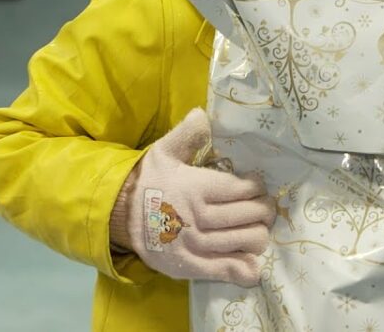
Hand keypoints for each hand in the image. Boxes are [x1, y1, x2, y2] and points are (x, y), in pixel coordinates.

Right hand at [111, 109, 274, 286]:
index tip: (256, 185)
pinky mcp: (191, 267)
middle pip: (250, 215)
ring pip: (247, 241)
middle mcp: (199, 217)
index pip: (243, 189)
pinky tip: (253, 262)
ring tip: (257, 227)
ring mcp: (196, 245)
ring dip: (259, 233)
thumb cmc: (148, 181)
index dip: (256, 187)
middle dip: (264, 209)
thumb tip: (202, 114)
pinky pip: (228, 270)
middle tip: (263, 206)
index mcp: (196, 188)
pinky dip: (246, 267)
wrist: (120, 216)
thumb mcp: (163, 151)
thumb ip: (187, 134)